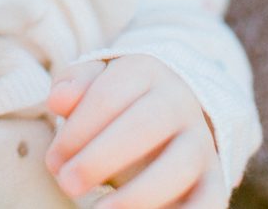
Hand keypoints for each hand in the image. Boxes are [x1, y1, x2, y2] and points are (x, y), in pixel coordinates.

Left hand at [44, 56, 225, 207]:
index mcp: (145, 71)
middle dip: (100, 158)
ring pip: (178, 164)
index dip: (76, 131)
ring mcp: (200, 140)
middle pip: (144, 124)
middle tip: (67, 184)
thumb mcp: (95, 82)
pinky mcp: (214, 179)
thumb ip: (74, 84)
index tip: (53, 161)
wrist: (171, 116)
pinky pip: (210, 200)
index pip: (108, 95)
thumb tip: (58, 100)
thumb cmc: (117, 103)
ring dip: (137, 194)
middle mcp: (178, 101)